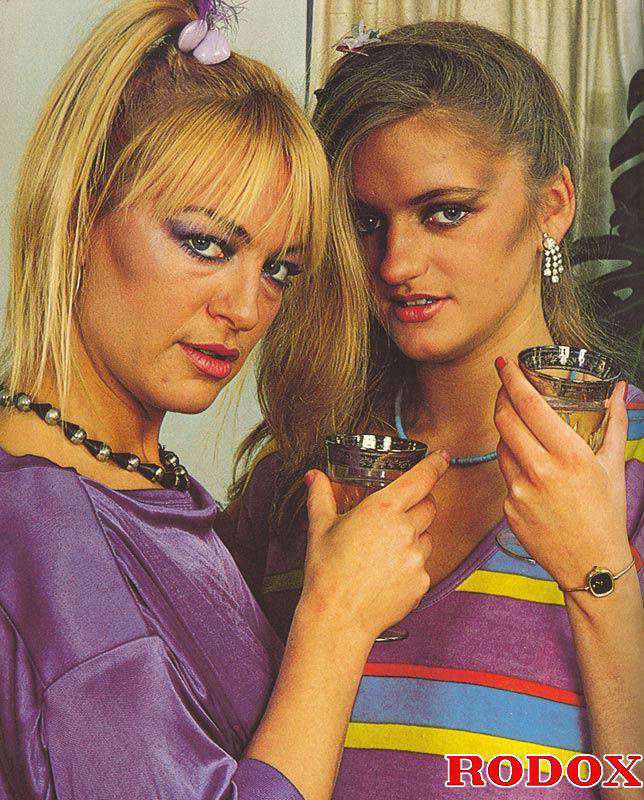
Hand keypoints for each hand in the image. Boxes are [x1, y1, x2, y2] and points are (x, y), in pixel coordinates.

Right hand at [301, 451, 449, 639]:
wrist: (337, 618)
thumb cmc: (327, 572)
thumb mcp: (320, 528)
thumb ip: (321, 496)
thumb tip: (315, 477)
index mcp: (383, 510)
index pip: (420, 479)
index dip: (435, 465)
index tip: (443, 457)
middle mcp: (405, 530)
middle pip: (429, 506)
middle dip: (419, 504)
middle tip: (397, 515)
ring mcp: (417, 558)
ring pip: (427, 537)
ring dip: (414, 536)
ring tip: (385, 550)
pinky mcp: (422, 582)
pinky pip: (424, 565)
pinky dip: (411, 564)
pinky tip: (387, 573)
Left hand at [493, 357, 630, 588]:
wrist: (592, 566)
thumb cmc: (606, 513)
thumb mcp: (613, 464)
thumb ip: (614, 421)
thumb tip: (620, 389)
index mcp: (569, 454)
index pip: (529, 404)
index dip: (511, 379)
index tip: (503, 363)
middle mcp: (541, 470)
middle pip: (504, 419)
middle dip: (500, 398)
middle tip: (504, 389)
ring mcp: (520, 490)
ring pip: (501, 447)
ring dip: (508, 434)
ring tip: (526, 436)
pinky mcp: (508, 508)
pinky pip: (503, 477)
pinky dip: (514, 468)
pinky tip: (533, 477)